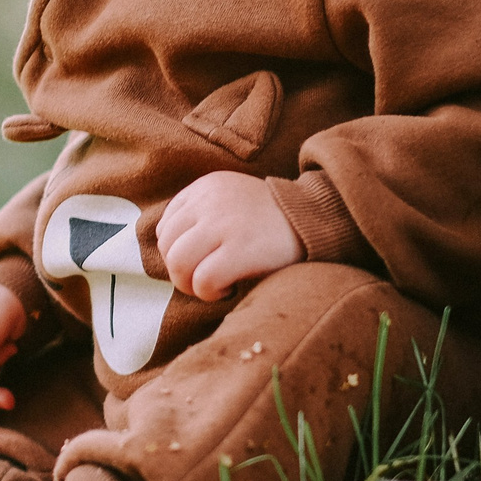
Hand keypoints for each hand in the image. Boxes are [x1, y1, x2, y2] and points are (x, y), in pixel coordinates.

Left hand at [158, 172, 306, 300]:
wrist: (315, 217)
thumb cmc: (270, 219)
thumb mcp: (231, 200)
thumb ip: (201, 215)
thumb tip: (171, 252)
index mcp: (206, 187)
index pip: (166, 226)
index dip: (177, 252)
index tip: (201, 261)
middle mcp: (210, 201)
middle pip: (167, 247)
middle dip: (180, 273)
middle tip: (203, 282)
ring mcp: (224, 224)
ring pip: (178, 263)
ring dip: (190, 285)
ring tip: (213, 287)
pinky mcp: (240, 249)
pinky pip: (203, 280)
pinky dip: (209, 293)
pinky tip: (228, 289)